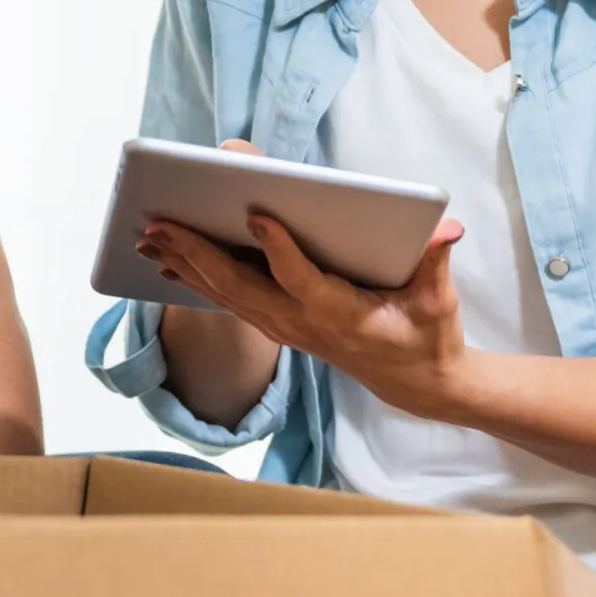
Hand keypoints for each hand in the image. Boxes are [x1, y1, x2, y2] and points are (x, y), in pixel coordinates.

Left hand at [138, 207, 471, 419]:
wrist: (417, 383)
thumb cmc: (427, 334)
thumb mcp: (438, 300)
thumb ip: (435, 262)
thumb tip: (447, 229)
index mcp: (340, 313)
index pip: (302, 279)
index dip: (279, 249)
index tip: (256, 213)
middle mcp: (302, 323)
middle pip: (241, 287)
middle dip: (198, 253)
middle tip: (160, 222)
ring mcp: (285, 328)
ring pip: (226, 294)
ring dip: (185, 263)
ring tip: (148, 234)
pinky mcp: (278, 326)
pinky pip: (230, 301)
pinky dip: (196, 279)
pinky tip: (167, 260)